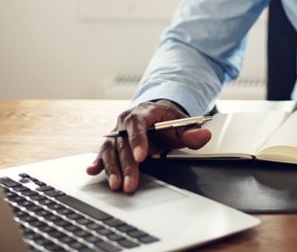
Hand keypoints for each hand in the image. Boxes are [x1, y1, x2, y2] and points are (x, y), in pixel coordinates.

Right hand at [86, 99, 211, 192]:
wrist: (155, 114)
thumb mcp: (182, 124)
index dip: (138, 140)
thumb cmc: (167, 120)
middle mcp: (125, 122)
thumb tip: (204, 136)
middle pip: (123, 143)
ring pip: (110, 150)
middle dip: (126, 165)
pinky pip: (102, 153)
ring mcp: (116, 133)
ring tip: (116, 184)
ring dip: (111, 168)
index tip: (141, 157)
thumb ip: (192, 132)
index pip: (138, 124)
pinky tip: (92, 172)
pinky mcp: (111, 144)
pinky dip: (97, 163)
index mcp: (143, 112)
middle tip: (130, 182)